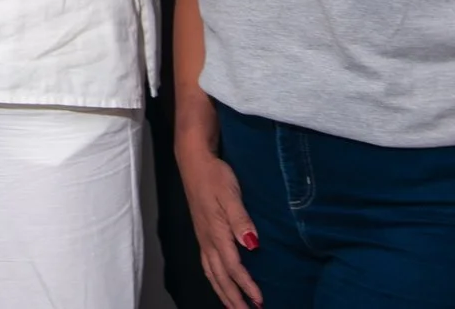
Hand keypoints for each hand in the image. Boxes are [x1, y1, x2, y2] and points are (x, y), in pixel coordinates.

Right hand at [174, 141, 261, 308]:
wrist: (194, 161)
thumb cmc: (214, 175)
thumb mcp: (230, 194)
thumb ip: (241, 220)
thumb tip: (252, 245)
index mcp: (216, 232)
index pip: (233, 267)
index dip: (246, 285)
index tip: (260, 300)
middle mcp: (207, 240)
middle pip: (221, 277)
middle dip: (234, 298)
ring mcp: (203, 237)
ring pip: (212, 274)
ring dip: (224, 293)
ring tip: (235, 307)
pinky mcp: (202, 233)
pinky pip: (207, 265)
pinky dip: (215, 279)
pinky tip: (220, 282)